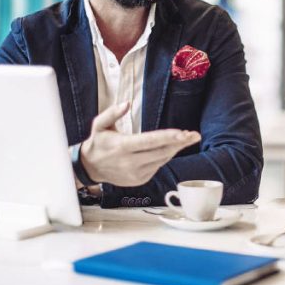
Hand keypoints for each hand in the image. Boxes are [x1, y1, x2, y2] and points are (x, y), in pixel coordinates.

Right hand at [81, 101, 200, 186]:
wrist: (90, 167)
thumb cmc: (98, 143)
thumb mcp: (99, 125)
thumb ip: (112, 113)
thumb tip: (127, 104)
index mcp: (122, 147)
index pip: (150, 141)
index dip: (168, 137)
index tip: (184, 133)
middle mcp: (130, 162)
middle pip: (161, 152)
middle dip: (180, 142)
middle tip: (195, 135)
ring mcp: (136, 174)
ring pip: (162, 159)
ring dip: (175, 149)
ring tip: (187, 138)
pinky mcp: (139, 180)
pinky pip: (157, 166)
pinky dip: (165, 156)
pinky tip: (171, 147)